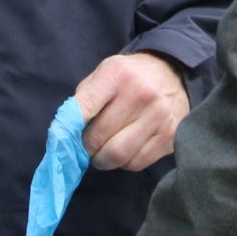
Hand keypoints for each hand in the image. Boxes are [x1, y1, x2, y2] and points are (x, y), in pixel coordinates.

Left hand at [74, 52, 189, 170]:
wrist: (172, 72)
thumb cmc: (129, 77)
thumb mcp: (104, 74)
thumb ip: (83, 100)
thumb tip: (65, 134)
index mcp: (117, 74)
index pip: (83, 108)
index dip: (68, 130)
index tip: (64, 139)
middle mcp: (141, 94)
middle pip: (99, 138)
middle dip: (86, 149)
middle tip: (85, 148)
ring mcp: (159, 116)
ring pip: (118, 155)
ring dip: (103, 160)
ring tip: (102, 152)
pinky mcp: (171, 135)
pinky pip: (137, 163)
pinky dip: (125, 163)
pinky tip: (125, 151)